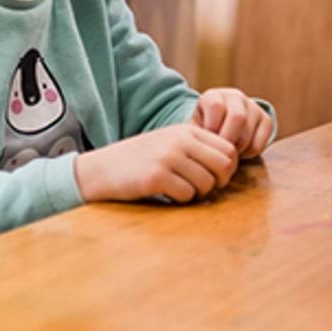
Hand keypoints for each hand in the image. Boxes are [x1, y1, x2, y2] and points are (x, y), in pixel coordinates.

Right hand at [73, 123, 236, 203]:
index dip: (228, 169)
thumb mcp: (170, 144)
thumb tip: (230, 167)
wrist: (101, 169)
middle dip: (218, 183)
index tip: (215, 179)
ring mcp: (168, 157)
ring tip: (181, 192)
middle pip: (224, 166)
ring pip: (207, 183)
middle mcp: (180, 140)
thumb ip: (198, 149)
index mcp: (187, 130)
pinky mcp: (155, 177)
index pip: (229, 149)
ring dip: (198, 194)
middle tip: (202, 190)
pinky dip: (181, 200)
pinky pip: (186, 194)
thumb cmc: (140, 161)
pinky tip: (167, 195)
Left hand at [192, 88, 272, 158]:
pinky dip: (249, 152)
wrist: (220, 125)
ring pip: (249, 131)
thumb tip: (194, 149)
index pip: (216, 106)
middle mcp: (235, 97)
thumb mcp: (193, 127)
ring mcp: (253, 107)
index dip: (211, 128)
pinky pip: (261, 141)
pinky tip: (239, 152)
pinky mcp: (266, 120)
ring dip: (237, 149)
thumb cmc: (202, 129)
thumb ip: (193, 134)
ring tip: (227, 155)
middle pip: (238, 117)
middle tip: (219, 154)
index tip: (206, 142)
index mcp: (214, 95)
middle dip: (227, 140)